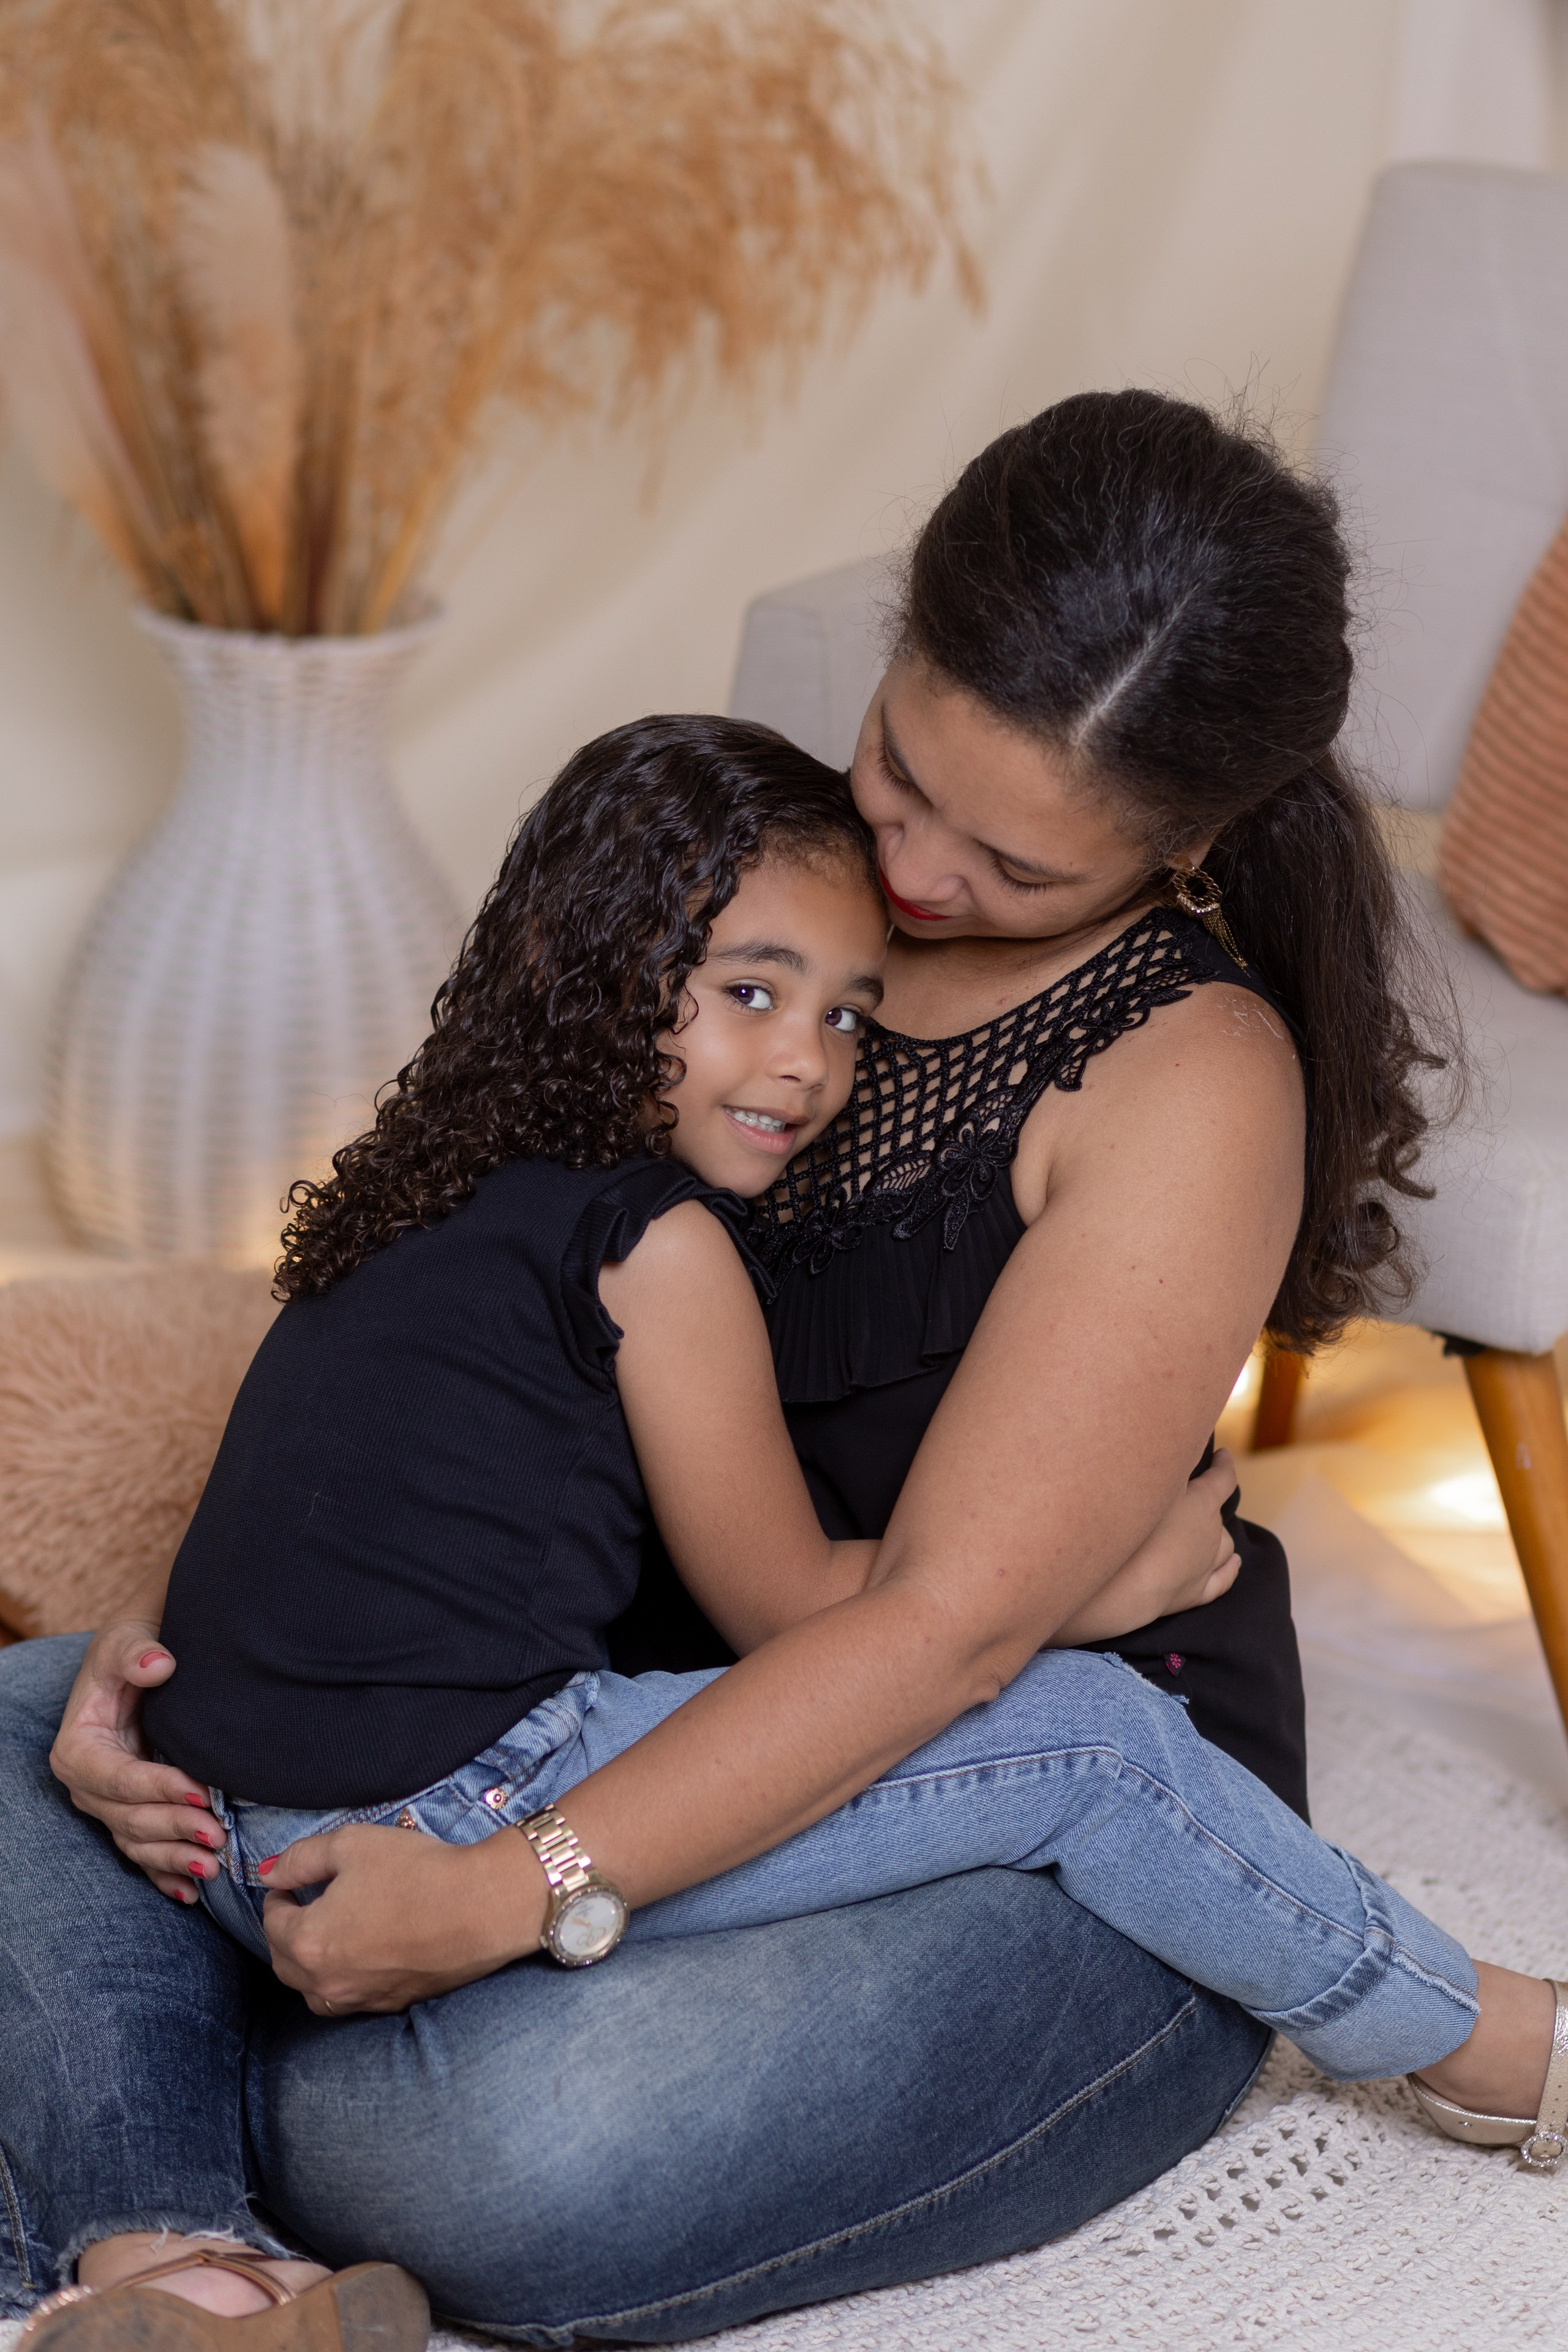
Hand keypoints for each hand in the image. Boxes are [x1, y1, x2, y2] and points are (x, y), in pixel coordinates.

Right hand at [49, 1618, 227, 1900]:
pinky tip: (190, 1892)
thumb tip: (159, 1665)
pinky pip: (144, 1855)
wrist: (144, 1661)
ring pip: (138, 1843)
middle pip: (130, 1817)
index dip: (158, 1788)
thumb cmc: (133, 1650)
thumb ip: (135, 1653)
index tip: (201, 1791)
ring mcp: (108, 1807)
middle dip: (174, 1828)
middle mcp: (88, 1786)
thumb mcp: (127, 1639)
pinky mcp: (130, 1817)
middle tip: (218, 1833)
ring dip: (173, 1858)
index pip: (118, 1778)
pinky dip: (165, 1875)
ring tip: (213, 1866)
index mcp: (78, 1749)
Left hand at [261, 1822, 548, 2013]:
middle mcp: (327, 1982)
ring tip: (327, 1934)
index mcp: (309, 1941)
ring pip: (313, 1992)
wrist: (482, 1907)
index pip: (272, 1923)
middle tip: (302, 1905)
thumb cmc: (416, 1871)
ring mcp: (360, 1999)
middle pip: (285, 1964)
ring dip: (308, 1966)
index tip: (290, 1882)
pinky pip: (349, 1999)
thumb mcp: (352, 1844)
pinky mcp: (391, 2004)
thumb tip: (270, 1872)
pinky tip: (362, 1954)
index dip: (278, 1896)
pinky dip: (342, 1980)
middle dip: (286, 1933)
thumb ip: (302, 1857)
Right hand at [1049, 1449, 1239, 1645]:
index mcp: (1201, 1503)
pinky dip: (1230, 1569)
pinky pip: (1222, 1580)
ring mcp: (1204, 1566)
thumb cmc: (1130, 1528)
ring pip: (1224, 1546)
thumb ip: (1163, 1465)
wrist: (1120, 1585)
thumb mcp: (1146, 1482)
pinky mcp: (1193, 1594)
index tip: (1223, 1455)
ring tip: (1209, 1530)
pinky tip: (1235, 1563)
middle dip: (1207, 1503)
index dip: (1224, 1465)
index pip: (1223, 1478)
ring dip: (1217, 1536)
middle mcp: (1210, 1533)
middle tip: (1188, 1496)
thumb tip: (1176, 1446)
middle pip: (1217, 1513)